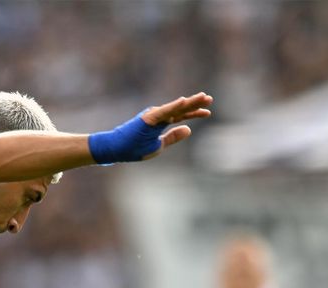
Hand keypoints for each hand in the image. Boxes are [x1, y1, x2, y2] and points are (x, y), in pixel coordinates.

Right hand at [88, 92, 212, 163]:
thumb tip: (189, 129)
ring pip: (176, 108)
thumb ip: (173, 137)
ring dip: (190, 102)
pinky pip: (164, 111)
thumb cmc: (134, 148)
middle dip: (196, 103)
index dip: (195, 113)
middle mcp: (159, 116)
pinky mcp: (148, 118)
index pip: (182, 116)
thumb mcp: (159, 145)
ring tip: (203, 97)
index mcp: (162, 122)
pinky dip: (174, 106)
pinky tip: (184, 101)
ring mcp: (154, 116)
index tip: (208, 112)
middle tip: (210, 98)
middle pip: (181, 109)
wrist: (117, 150)